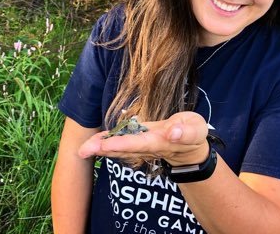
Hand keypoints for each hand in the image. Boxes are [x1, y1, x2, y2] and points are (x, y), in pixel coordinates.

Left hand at [78, 111, 208, 165]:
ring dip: (102, 147)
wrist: (191, 149)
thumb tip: (172, 132)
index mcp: (162, 142)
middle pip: (125, 149)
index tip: (106, 145)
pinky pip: (123, 142)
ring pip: (121, 148)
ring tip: (84, 148)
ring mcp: (143, 145)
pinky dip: (108, 141)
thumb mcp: (196, 130)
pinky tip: (95, 140)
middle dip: (105, 148)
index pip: (141, 143)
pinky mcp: (141, 140)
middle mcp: (149, 146)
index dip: (124, 144)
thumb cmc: (194, 134)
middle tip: (84, 150)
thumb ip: (186, 132)